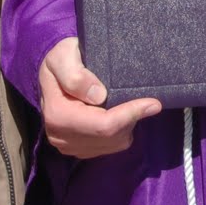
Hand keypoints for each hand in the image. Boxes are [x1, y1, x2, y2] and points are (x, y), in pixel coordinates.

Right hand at [37, 37, 161, 158]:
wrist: (53, 71)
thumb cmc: (62, 58)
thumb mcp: (65, 55)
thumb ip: (76, 75)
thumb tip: (98, 96)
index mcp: (57, 114)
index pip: (102, 125)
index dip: (130, 115)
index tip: (153, 103)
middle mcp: (59, 135)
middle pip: (109, 138)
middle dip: (131, 120)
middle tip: (145, 101)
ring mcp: (67, 145)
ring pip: (112, 145)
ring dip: (126, 127)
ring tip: (125, 104)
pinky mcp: (76, 149)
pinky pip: (108, 148)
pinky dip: (119, 133)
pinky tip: (117, 114)